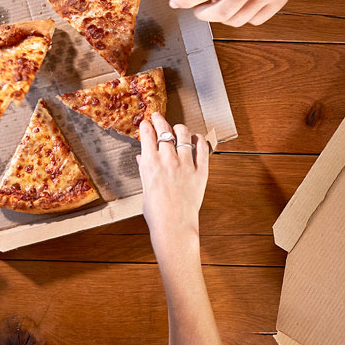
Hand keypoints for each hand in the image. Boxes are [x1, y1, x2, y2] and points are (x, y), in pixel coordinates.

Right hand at [138, 113, 213, 252]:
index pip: (147, 134)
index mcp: (150, 164)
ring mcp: (186, 165)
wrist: (173, 226)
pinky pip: (203, 149)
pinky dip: (199, 140)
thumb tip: (142, 157)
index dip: (146, 125)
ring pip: (184, 134)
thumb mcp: (145, 188)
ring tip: (179, 129)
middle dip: (160, 120)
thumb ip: (144, 170)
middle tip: (158, 117)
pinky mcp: (201, 172)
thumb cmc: (156, 212)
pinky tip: (196, 138)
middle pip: (165, 130)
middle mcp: (168, 160)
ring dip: (180, 128)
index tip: (146, 123)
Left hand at [161, 0, 316, 26]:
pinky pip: (255, 20)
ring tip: (218, 3)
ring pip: (237, 20)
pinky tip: (237, 4)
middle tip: (197, 9)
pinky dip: (241, 17)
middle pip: (220, 12)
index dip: (185, 0)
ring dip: (221, 16)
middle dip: (202, 14)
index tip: (175, 3)